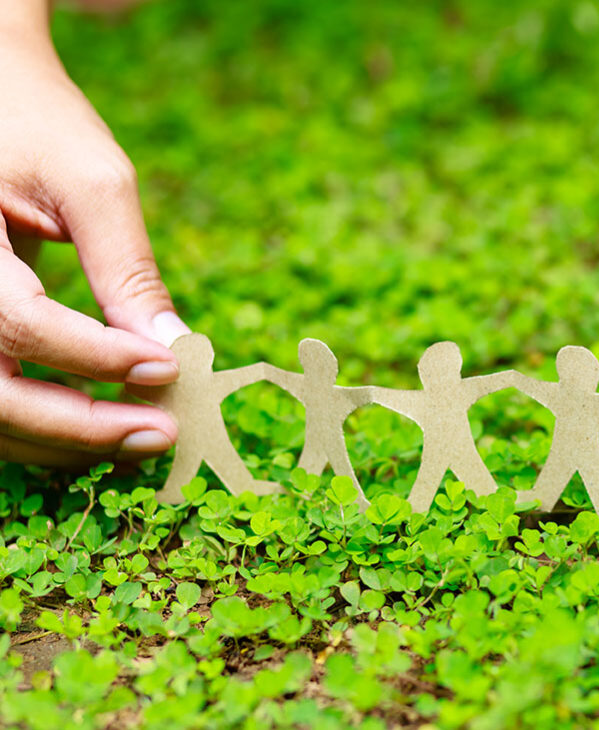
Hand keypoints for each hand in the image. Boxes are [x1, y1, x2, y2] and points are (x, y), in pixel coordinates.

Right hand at [0, 3, 187, 465]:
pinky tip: (101, 427)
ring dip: (62, 440)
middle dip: (78, 428)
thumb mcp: (93, 182)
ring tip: (142, 440)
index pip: (16, 323)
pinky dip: (42, 426)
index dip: (94, 358)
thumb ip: (128, 269)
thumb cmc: (39, 125)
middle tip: (160, 436)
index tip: (169, 370)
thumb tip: (175, 350)